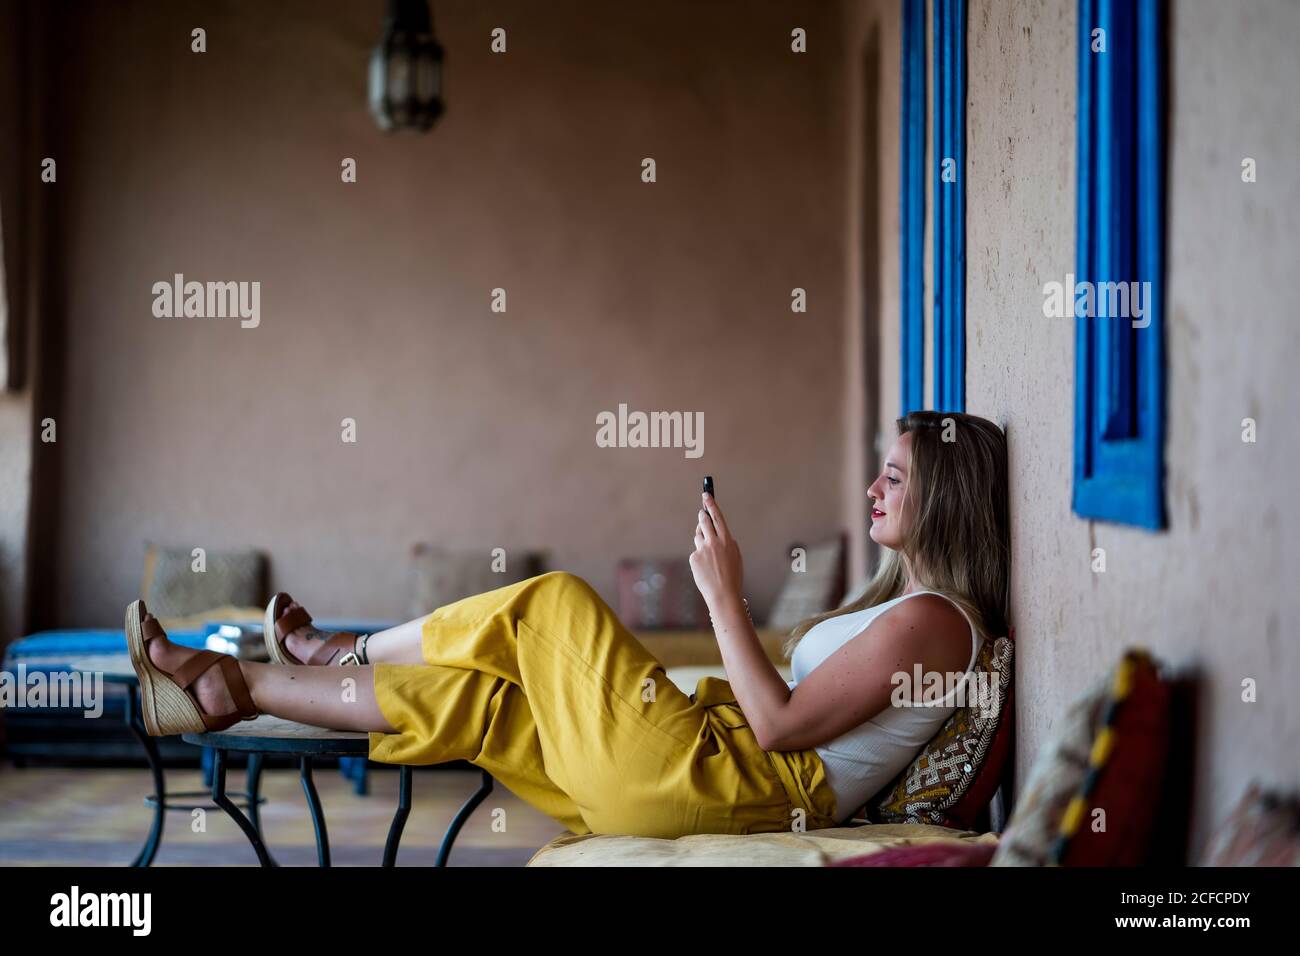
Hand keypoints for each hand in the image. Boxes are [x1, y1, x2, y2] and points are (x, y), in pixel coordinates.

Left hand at [689, 492, 744, 613]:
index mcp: (727, 540)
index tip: (706, 495)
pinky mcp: (694, 558)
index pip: (717, 517)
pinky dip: (700, 557)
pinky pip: (696, 552)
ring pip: (698, 537)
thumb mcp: (735, 556)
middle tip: (702, 513)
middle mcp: (714, 542)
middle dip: (702, 516)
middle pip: (704, 522)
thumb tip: (716, 533)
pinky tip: (706, 568)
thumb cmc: (732, 576)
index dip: (711, 505)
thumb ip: (726, 543)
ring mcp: (702, 549)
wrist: (723, 594)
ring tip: (710, 555)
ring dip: (702, 539)